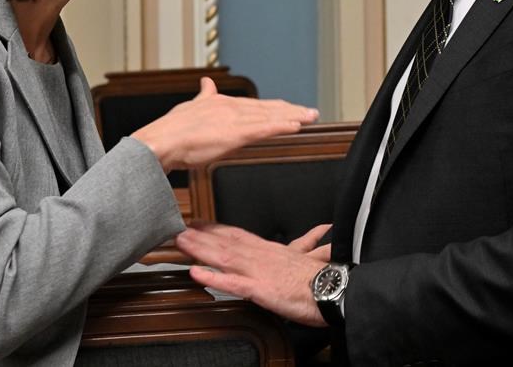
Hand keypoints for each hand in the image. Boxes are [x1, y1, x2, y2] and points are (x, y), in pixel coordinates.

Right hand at [133, 77, 317, 170]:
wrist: (160, 141)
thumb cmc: (170, 131)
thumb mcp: (190, 107)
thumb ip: (203, 96)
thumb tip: (207, 82)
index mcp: (221, 103)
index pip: (255, 105)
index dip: (275, 107)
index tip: (291, 108)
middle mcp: (231, 107)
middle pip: (268, 109)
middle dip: (291, 110)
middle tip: (311, 112)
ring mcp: (234, 120)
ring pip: (270, 117)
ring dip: (293, 117)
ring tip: (310, 117)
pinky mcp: (235, 133)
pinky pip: (265, 129)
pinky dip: (282, 126)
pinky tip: (296, 126)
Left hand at [176, 222, 328, 326]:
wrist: (336, 290)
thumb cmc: (324, 278)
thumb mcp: (315, 255)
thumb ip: (312, 242)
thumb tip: (324, 229)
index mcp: (271, 250)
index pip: (239, 234)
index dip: (217, 228)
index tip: (199, 222)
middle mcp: (261, 256)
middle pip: (225, 243)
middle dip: (200, 236)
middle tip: (177, 228)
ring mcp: (259, 271)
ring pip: (223, 257)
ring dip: (199, 250)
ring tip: (180, 242)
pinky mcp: (260, 289)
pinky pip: (232, 284)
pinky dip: (213, 278)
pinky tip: (196, 274)